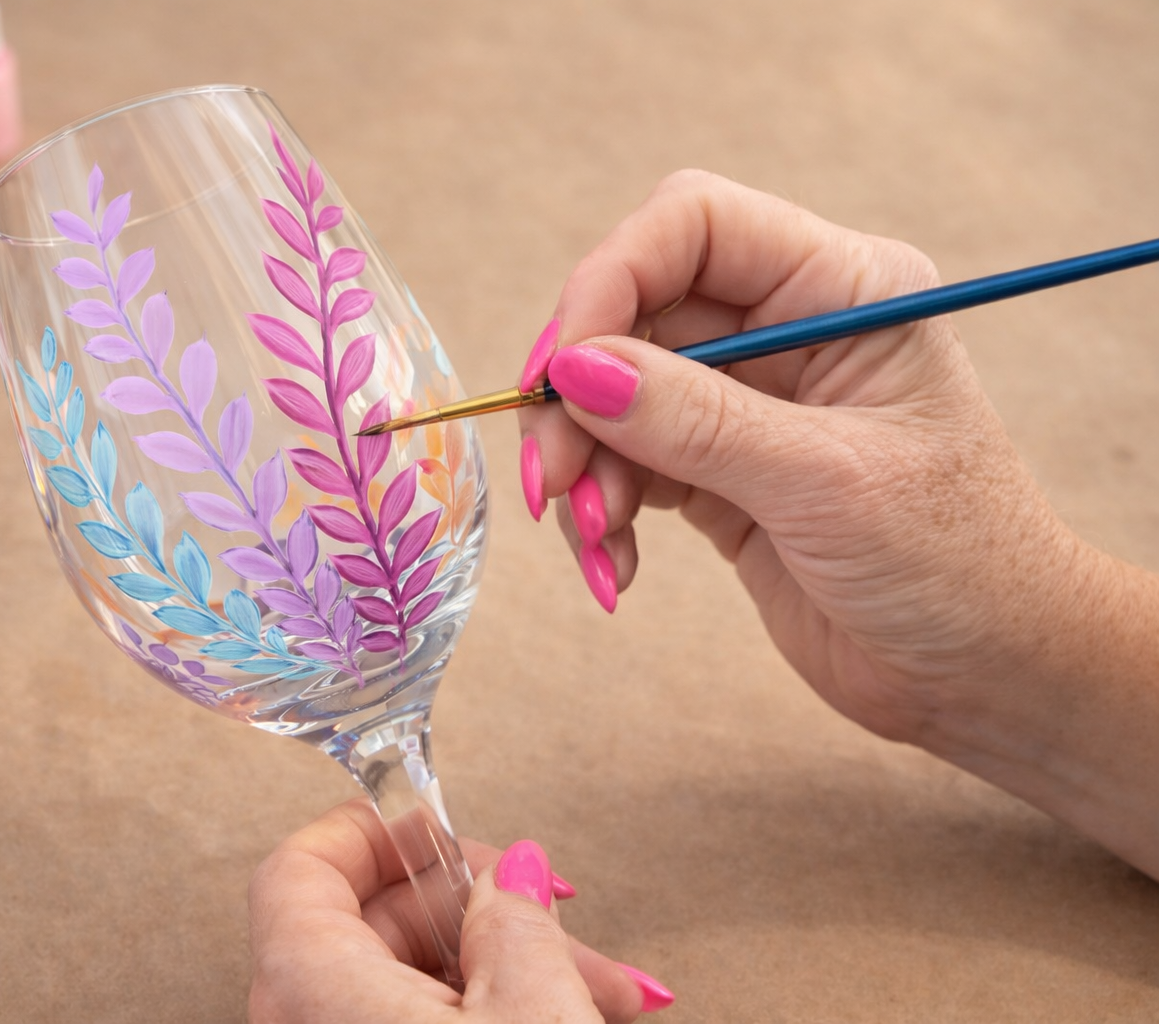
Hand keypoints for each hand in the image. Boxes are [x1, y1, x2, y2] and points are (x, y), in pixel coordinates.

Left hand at [248, 799, 671, 1022]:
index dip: (375, 827)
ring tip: (608, 989)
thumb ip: (515, 920)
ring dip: (505, 964)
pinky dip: (488, 1010)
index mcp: (309, 987)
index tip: (444, 822)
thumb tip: (512, 872)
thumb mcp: (534, 1010)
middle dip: (482, 907)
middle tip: (565, 916)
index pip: (299, 866)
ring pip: (406, 982)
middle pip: (371, 921)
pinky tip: (572, 1013)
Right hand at [517, 170, 1158, 876]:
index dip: (611, 280)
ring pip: (613, 396)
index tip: (564, 373)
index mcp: (842, 291)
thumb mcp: (825, 484)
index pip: (694, 227)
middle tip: (556, 484)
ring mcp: (747, 403)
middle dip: (580, 400)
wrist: (986, 676)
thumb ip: (696, 421)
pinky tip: (617, 569)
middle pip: (632, 315)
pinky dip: (600, 513)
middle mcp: (787, 330)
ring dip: (583, 470)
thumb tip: (574, 371)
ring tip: (598, 543)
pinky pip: (623, 466)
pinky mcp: (715, 473)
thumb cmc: (955, 566)